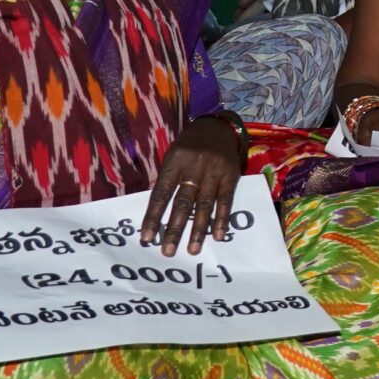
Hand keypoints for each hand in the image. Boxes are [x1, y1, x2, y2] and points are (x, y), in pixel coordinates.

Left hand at [140, 114, 244, 255]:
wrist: (218, 127)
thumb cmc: (189, 145)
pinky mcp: (231, 176)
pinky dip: (221, 219)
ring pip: (204, 205)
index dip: (153, 217)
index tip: (146, 238)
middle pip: (183, 203)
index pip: (161, 193)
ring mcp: (214, 172)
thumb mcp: (173, 155)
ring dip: (197, 230)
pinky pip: (226, 201)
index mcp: (175, 161)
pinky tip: (217, 236)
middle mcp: (195, 167)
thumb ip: (167, 180)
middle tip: (167, 251)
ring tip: (192, 250)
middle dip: (174, 229)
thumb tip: (156, 212)